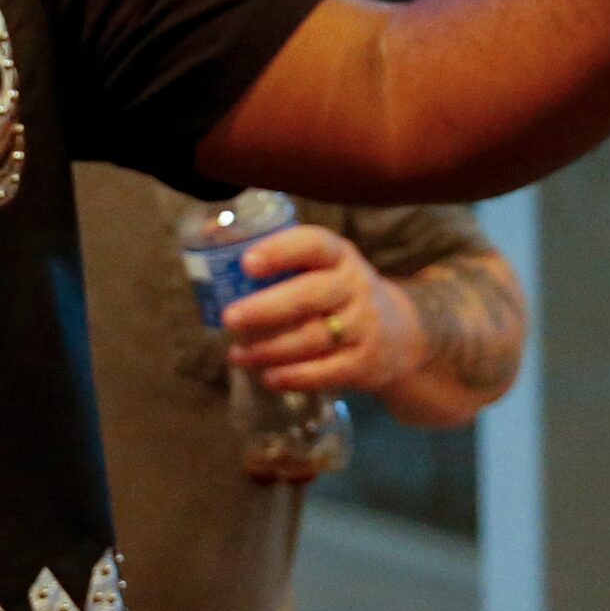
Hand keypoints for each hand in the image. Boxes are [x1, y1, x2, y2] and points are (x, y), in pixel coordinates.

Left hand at [216, 225, 426, 396]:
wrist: (401, 333)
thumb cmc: (338, 291)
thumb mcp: (321, 266)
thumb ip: (276, 255)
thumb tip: (208, 234)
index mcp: (338, 255)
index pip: (314, 244)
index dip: (280, 251)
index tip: (246, 263)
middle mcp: (354, 286)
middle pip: (309, 296)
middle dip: (265, 309)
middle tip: (229, 318)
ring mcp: (363, 326)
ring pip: (313, 338)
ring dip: (269, 349)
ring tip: (237, 353)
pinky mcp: (364, 363)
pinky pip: (327, 372)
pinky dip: (294, 377)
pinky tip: (267, 377)